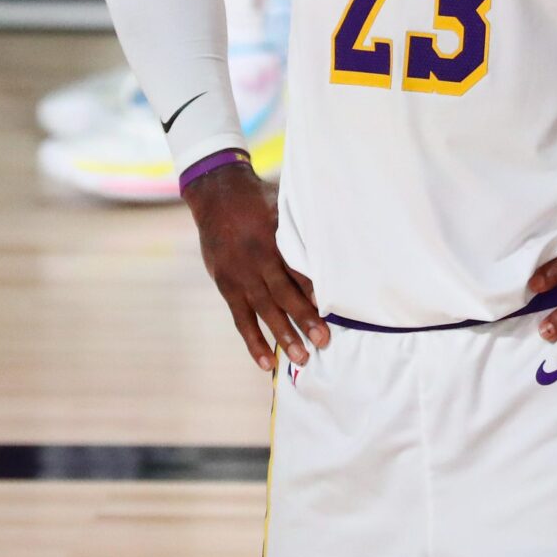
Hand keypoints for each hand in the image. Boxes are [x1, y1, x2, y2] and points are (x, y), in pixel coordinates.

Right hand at [183, 164, 329, 371]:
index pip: (299, 269)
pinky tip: (267, 362)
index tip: (332, 308)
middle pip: (285, 293)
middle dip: (305, 319)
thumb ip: (303, 228)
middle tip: (324, 342)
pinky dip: (254, 341)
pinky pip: (241, 319)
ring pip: (264, 310)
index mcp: (277, 239)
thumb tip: (339, 238)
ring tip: (301, 358)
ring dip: (283, 335)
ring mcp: (241, 276)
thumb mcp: (284, 204)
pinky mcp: (227, 286)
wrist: (217, 195)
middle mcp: (259, 260)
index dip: (315, 289)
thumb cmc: (260, 200)